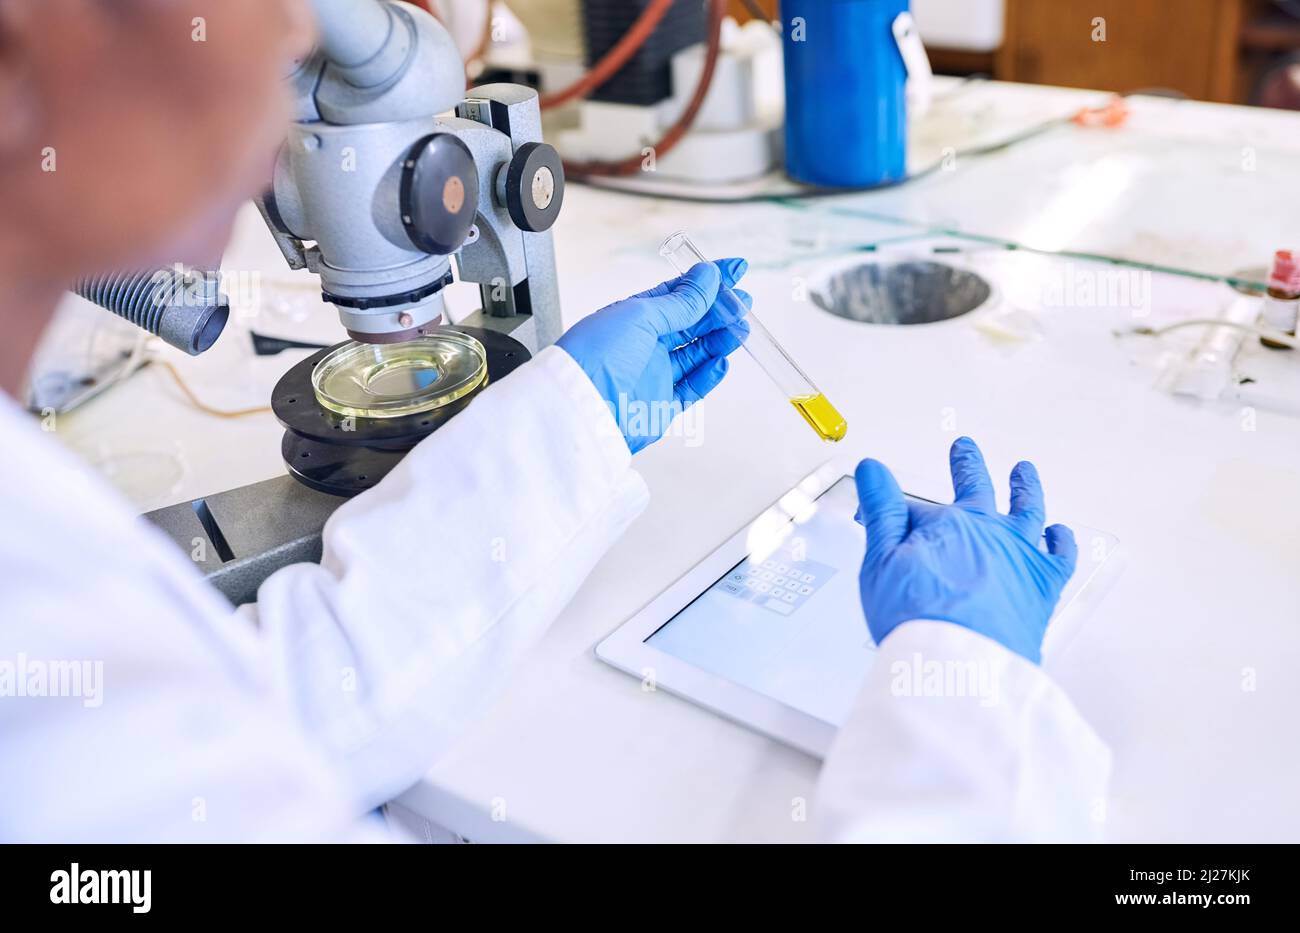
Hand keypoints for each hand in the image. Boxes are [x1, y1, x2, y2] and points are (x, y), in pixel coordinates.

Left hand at [557, 259, 750, 452]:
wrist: (583, 410)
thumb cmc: (597, 357)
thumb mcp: (641, 316)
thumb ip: (681, 301)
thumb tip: (708, 276)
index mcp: (633, 317)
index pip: (677, 293)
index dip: (707, 282)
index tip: (735, 270)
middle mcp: (643, 345)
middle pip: (691, 323)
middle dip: (719, 311)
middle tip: (744, 303)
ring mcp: (653, 374)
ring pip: (696, 353)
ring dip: (720, 340)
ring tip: (741, 330)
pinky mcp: (661, 405)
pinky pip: (692, 387)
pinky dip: (709, 374)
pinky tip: (723, 361)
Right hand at [854, 437, 1077, 662]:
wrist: (959, 667)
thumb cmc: (917, 620)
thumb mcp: (881, 561)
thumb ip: (882, 510)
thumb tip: (874, 468)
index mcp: (946, 524)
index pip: (916, 508)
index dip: (896, 511)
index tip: (882, 512)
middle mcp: (988, 531)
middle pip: (977, 489)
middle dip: (967, 467)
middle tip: (964, 451)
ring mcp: (1020, 555)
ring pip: (1027, 509)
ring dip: (1024, 487)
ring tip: (1024, 472)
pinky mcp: (1042, 585)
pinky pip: (1060, 554)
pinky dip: (1061, 540)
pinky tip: (1058, 533)